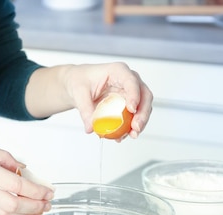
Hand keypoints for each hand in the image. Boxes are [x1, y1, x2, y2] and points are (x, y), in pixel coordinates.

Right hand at [0, 137, 53, 214]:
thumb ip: (3, 157)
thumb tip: (22, 169)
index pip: (16, 186)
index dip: (36, 192)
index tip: (48, 191)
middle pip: (13, 206)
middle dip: (35, 207)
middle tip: (47, 204)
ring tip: (38, 210)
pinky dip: (9, 214)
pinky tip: (18, 210)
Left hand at [25, 62, 152, 139]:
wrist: (78, 85)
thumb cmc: (80, 81)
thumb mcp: (79, 93)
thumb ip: (85, 110)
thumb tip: (91, 127)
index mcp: (118, 71)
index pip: (131, 81)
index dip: (134, 95)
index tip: (131, 109)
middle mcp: (128, 80)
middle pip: (144, 95)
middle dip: (143, 113)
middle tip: (135, 127)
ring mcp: (131, 93)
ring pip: (143, 107)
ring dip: (140, 122)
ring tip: (132, 134)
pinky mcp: (128, 105)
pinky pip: (134, 116)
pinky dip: (131, 127)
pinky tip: (123, 136)